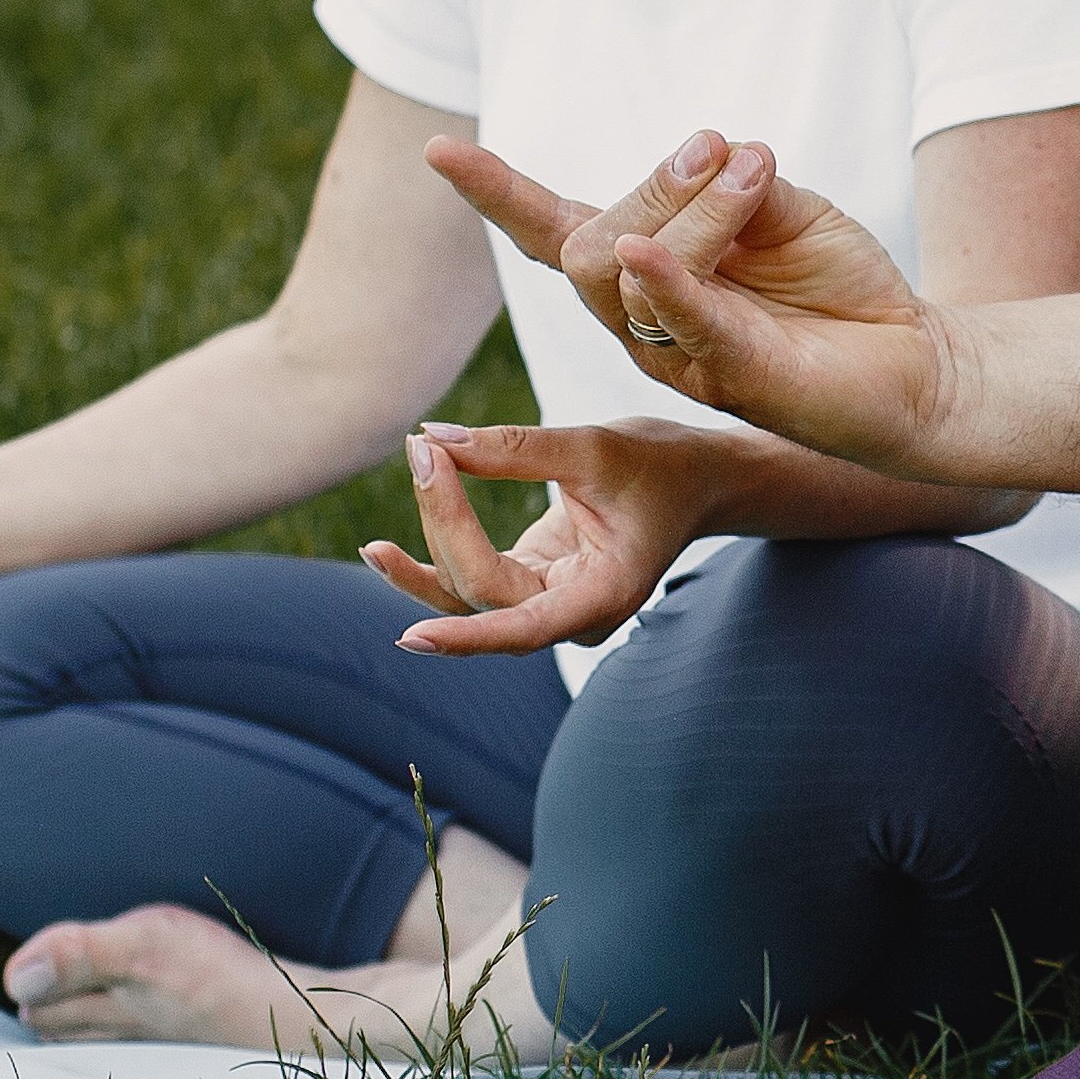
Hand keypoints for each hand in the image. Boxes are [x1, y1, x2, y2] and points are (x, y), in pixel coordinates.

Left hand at [361, 421, 715, 655]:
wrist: (698, 478)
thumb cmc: (661, 464)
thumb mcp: (593, 447)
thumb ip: (514, 449)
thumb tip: (432, 441)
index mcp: (605, 594)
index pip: (524, 627)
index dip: (468, 637)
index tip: (413, 636)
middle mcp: (574, 614)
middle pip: (484, 592)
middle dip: (444, 524)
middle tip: (422, 451)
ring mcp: (549, 602)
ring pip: (467, 593)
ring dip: (424, 550)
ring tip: (392, 502)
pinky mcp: (529, 582)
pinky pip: (469, 579)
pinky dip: (431, 556)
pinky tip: (382, 551)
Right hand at [426, 127, 971, 476]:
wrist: (918, 362)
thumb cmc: (840, 286)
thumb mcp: (783, 206)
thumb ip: (733, 182)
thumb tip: (711, 153)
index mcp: (646, 271)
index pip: (551, 231)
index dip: (496, 194)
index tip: (437, 150)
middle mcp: (644, 318)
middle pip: (591, 248)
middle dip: (648, 186)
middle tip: (721, 148)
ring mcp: (680, 354)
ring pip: (628, 278)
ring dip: (687, 210)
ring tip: (751, 169)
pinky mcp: (733, 375)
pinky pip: (682, 324)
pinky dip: (667, 279)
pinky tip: (652, 253)